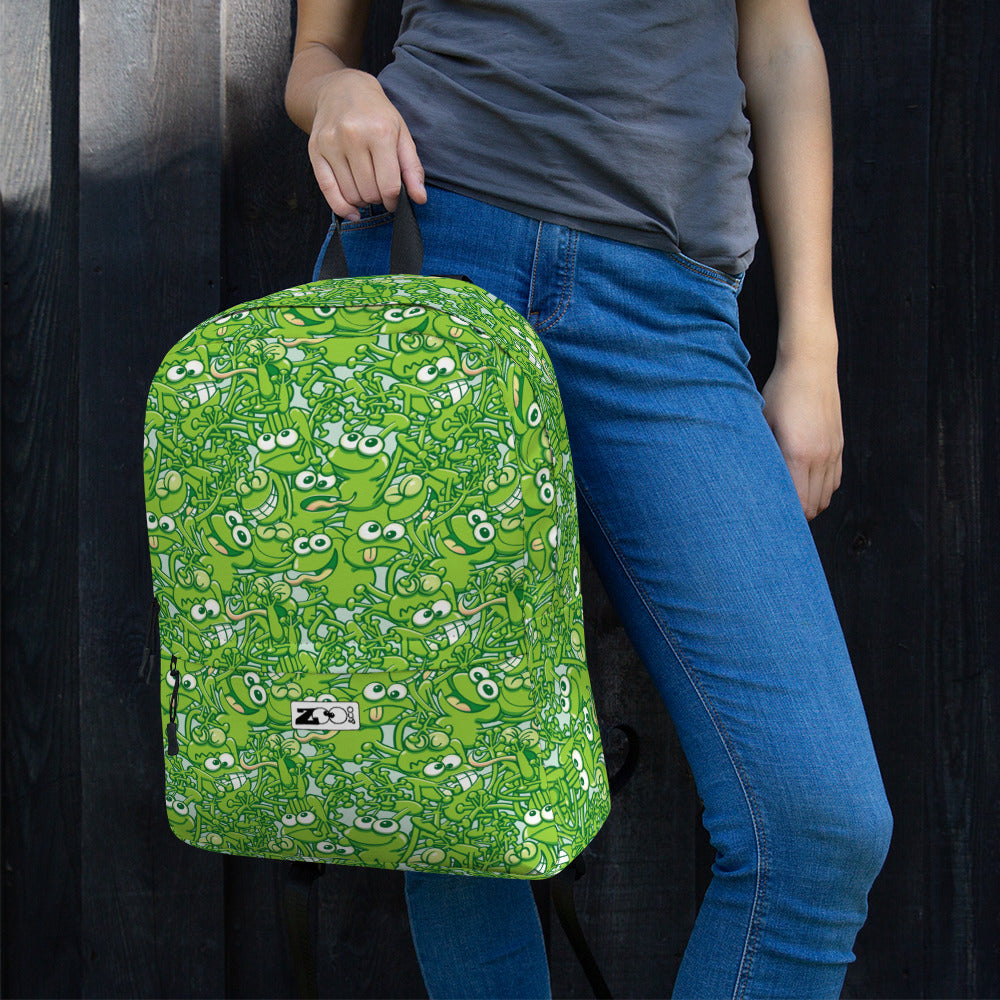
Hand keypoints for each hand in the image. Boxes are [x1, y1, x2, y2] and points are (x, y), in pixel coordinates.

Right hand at [308, 68, 426, 218]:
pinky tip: (352, 212)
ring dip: (362, 201)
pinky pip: (328, 190)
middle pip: (370, 193)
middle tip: (380, 189)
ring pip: (351, 195)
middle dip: (379, 199)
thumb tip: (419, 198)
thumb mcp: (401, 134)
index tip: (395, 200)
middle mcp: (353, 136)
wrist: (342, 89)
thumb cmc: (377, 115)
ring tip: (367, 188)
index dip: (394, 201)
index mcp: (380, 132)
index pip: (389, 186)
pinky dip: (342, 207)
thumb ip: (412, 168)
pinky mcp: (314, 150)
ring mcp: (331, 143)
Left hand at [760, 347, 842, 520]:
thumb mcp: (762, 422)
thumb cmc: (779, 392)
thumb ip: (761, 454)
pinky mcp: (839, 446)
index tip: (768, 518)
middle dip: (796, 516)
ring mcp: (833, 452)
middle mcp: (820, 456)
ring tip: (789, 504)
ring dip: (810, 504)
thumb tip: (750, 481)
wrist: (811, 366)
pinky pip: (835, 481)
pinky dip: (822, 490)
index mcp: (797, 453)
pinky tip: (805, 486)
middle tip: (775, 515)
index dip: (785, 516)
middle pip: (814, 506)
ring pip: (826, 496)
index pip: (798, 503)